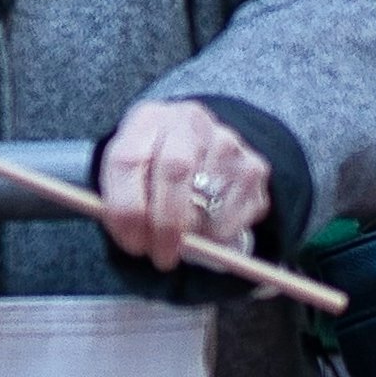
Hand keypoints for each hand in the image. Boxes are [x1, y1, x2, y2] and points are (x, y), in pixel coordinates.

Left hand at [93, 96, 273, 274]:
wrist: (197, 148)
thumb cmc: (154, 168)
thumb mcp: (128, 175)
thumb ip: (122, 201)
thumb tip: (137, 240)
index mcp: (146, 120)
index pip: (128, 161)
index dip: (126, 209)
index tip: (131, 243)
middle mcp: (188, 122)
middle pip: (174, 171)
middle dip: (164, 225)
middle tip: (161, 256)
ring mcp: (225, 141)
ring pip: (208, 197)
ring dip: (192, 233)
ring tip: (182, 242)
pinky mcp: (253, 167)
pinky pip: (235, 214)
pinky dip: (219, 235)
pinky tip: (206, 229)